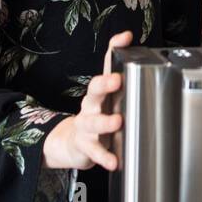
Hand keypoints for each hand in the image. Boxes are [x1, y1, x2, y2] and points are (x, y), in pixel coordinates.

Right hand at [44, 30, 130, 171]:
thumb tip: (129, 39)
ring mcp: (86, 125)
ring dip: (105, 122)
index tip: (124, 39)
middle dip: (104, 84)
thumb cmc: (96, 115)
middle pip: (94, 91)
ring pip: (93, 122)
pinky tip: (114, 161)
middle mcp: (91, 105)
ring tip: (117, 122)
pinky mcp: (85, 146)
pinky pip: (94, 152)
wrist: (72, 143)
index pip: (106, 66)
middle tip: (116, 80)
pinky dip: (104, 157)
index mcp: (99, 91)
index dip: (113, 51)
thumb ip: (118, 72)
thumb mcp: (107, 96)